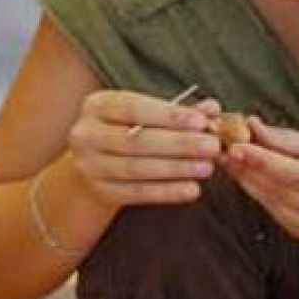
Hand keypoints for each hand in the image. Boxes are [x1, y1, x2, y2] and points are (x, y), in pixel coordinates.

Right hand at [67, 91, 220, 207]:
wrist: (95, 164)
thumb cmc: (129, 129)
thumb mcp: (148, 113)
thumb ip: (180, 111)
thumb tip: (212, 108)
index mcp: (98, 106)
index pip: (135, 108)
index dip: (170, 116)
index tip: (202, 122)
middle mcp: (86, 134)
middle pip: (137, 140)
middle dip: (179, 144)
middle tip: (212, 147)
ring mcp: (89, 165)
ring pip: (136, 169)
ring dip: (176, 169)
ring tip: (207, 168)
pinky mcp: (99, 190)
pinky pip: (136, 193)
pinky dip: (166, 192)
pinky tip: (192, 190)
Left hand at [221, 119, 298, 243]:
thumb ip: (286, 139)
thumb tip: (252, 126)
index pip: (294, 173)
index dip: (263, 160)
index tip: (236, 147)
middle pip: (279, 189)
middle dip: (249, 169)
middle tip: (226, 150)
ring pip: (272, 203)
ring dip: (249, 182)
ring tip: (235, 162)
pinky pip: (274, 213)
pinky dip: (260, 196)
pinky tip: (253, 180)